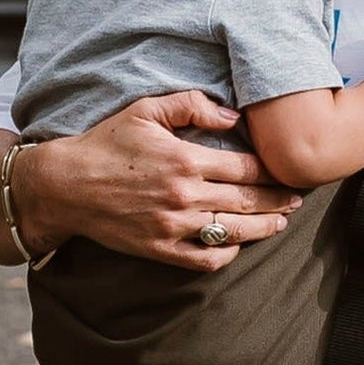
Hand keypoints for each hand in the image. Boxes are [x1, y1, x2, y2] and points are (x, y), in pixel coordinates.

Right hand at [17, 92, 296, 273]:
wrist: (66, 185)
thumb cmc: (106, 143)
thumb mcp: (146, 110)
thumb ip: (192, 105)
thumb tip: (233, 115)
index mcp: (185, 159)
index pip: (246, 168)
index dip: (273, 171)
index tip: (289, 171)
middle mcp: (184, 195)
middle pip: (247, 201)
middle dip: (278, 201)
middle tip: (297, 200)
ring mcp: (173, 226)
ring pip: (233, 232)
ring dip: (263, 229)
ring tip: (280, 223)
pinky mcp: (159, 249)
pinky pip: (205, 259)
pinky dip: (227, 254)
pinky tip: (237, 245)